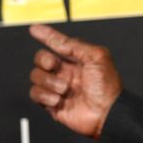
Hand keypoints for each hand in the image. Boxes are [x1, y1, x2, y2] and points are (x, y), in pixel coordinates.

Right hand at [28, 24, 121, 138]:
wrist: (107, 113)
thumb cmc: (107, 86)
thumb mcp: (97, 57)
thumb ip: (75, 45)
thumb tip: (56, 38)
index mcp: (78, 59)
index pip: (57, 43)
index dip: (46, 35)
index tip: (34, 29)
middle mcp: (66, 71)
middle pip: (41, 58)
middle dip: (44, 60)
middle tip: (54, 65)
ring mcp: (57, 87)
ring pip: (36, 75)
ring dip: (49, 81)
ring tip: (65, 89)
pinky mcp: (51, 103)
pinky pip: (35, 93)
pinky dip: (45, 96)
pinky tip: (59, 100)